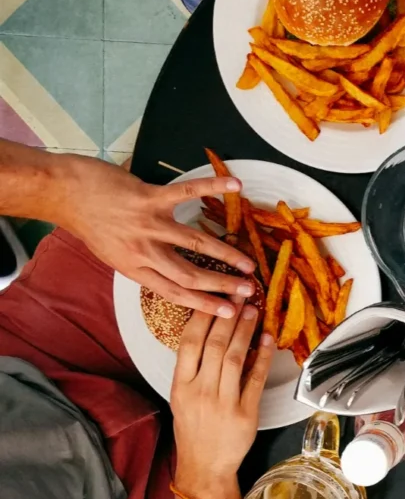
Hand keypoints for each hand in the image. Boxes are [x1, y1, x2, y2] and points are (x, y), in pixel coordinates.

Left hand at [52, 153, 255, 316]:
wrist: (63, 194)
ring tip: (248, 263)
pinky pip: (187, 192)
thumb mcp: (113, 255)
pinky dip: (212, 187)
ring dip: (226, 254)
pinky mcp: (149, 198)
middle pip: (190, 275)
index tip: (228, 312)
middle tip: (248, 290)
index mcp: (135, 269)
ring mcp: (148, 224)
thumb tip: (170, 272)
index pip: (175, 292)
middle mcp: (144, 251)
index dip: (205, 305)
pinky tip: (235, 186)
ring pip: (195, 243)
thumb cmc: (88, 223)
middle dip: (222, 285)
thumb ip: (142, 264)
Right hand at [170, 301, 273, 498]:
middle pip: (215, 345)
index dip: (202, 317)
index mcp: (181, 386)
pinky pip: (256, 379)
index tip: (213, 297)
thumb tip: (208, 332)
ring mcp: (224, 402)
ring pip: (236, 358)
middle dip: (228, 316)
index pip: (189, 343)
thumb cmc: (193, 429)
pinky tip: (268, 339)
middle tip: (239, 294)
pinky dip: (263, 357)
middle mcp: (200, 391)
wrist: (204, 466)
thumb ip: (192, 368)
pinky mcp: (246, 413)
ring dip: (245, 331)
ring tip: (252, 310)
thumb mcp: (181, 397)